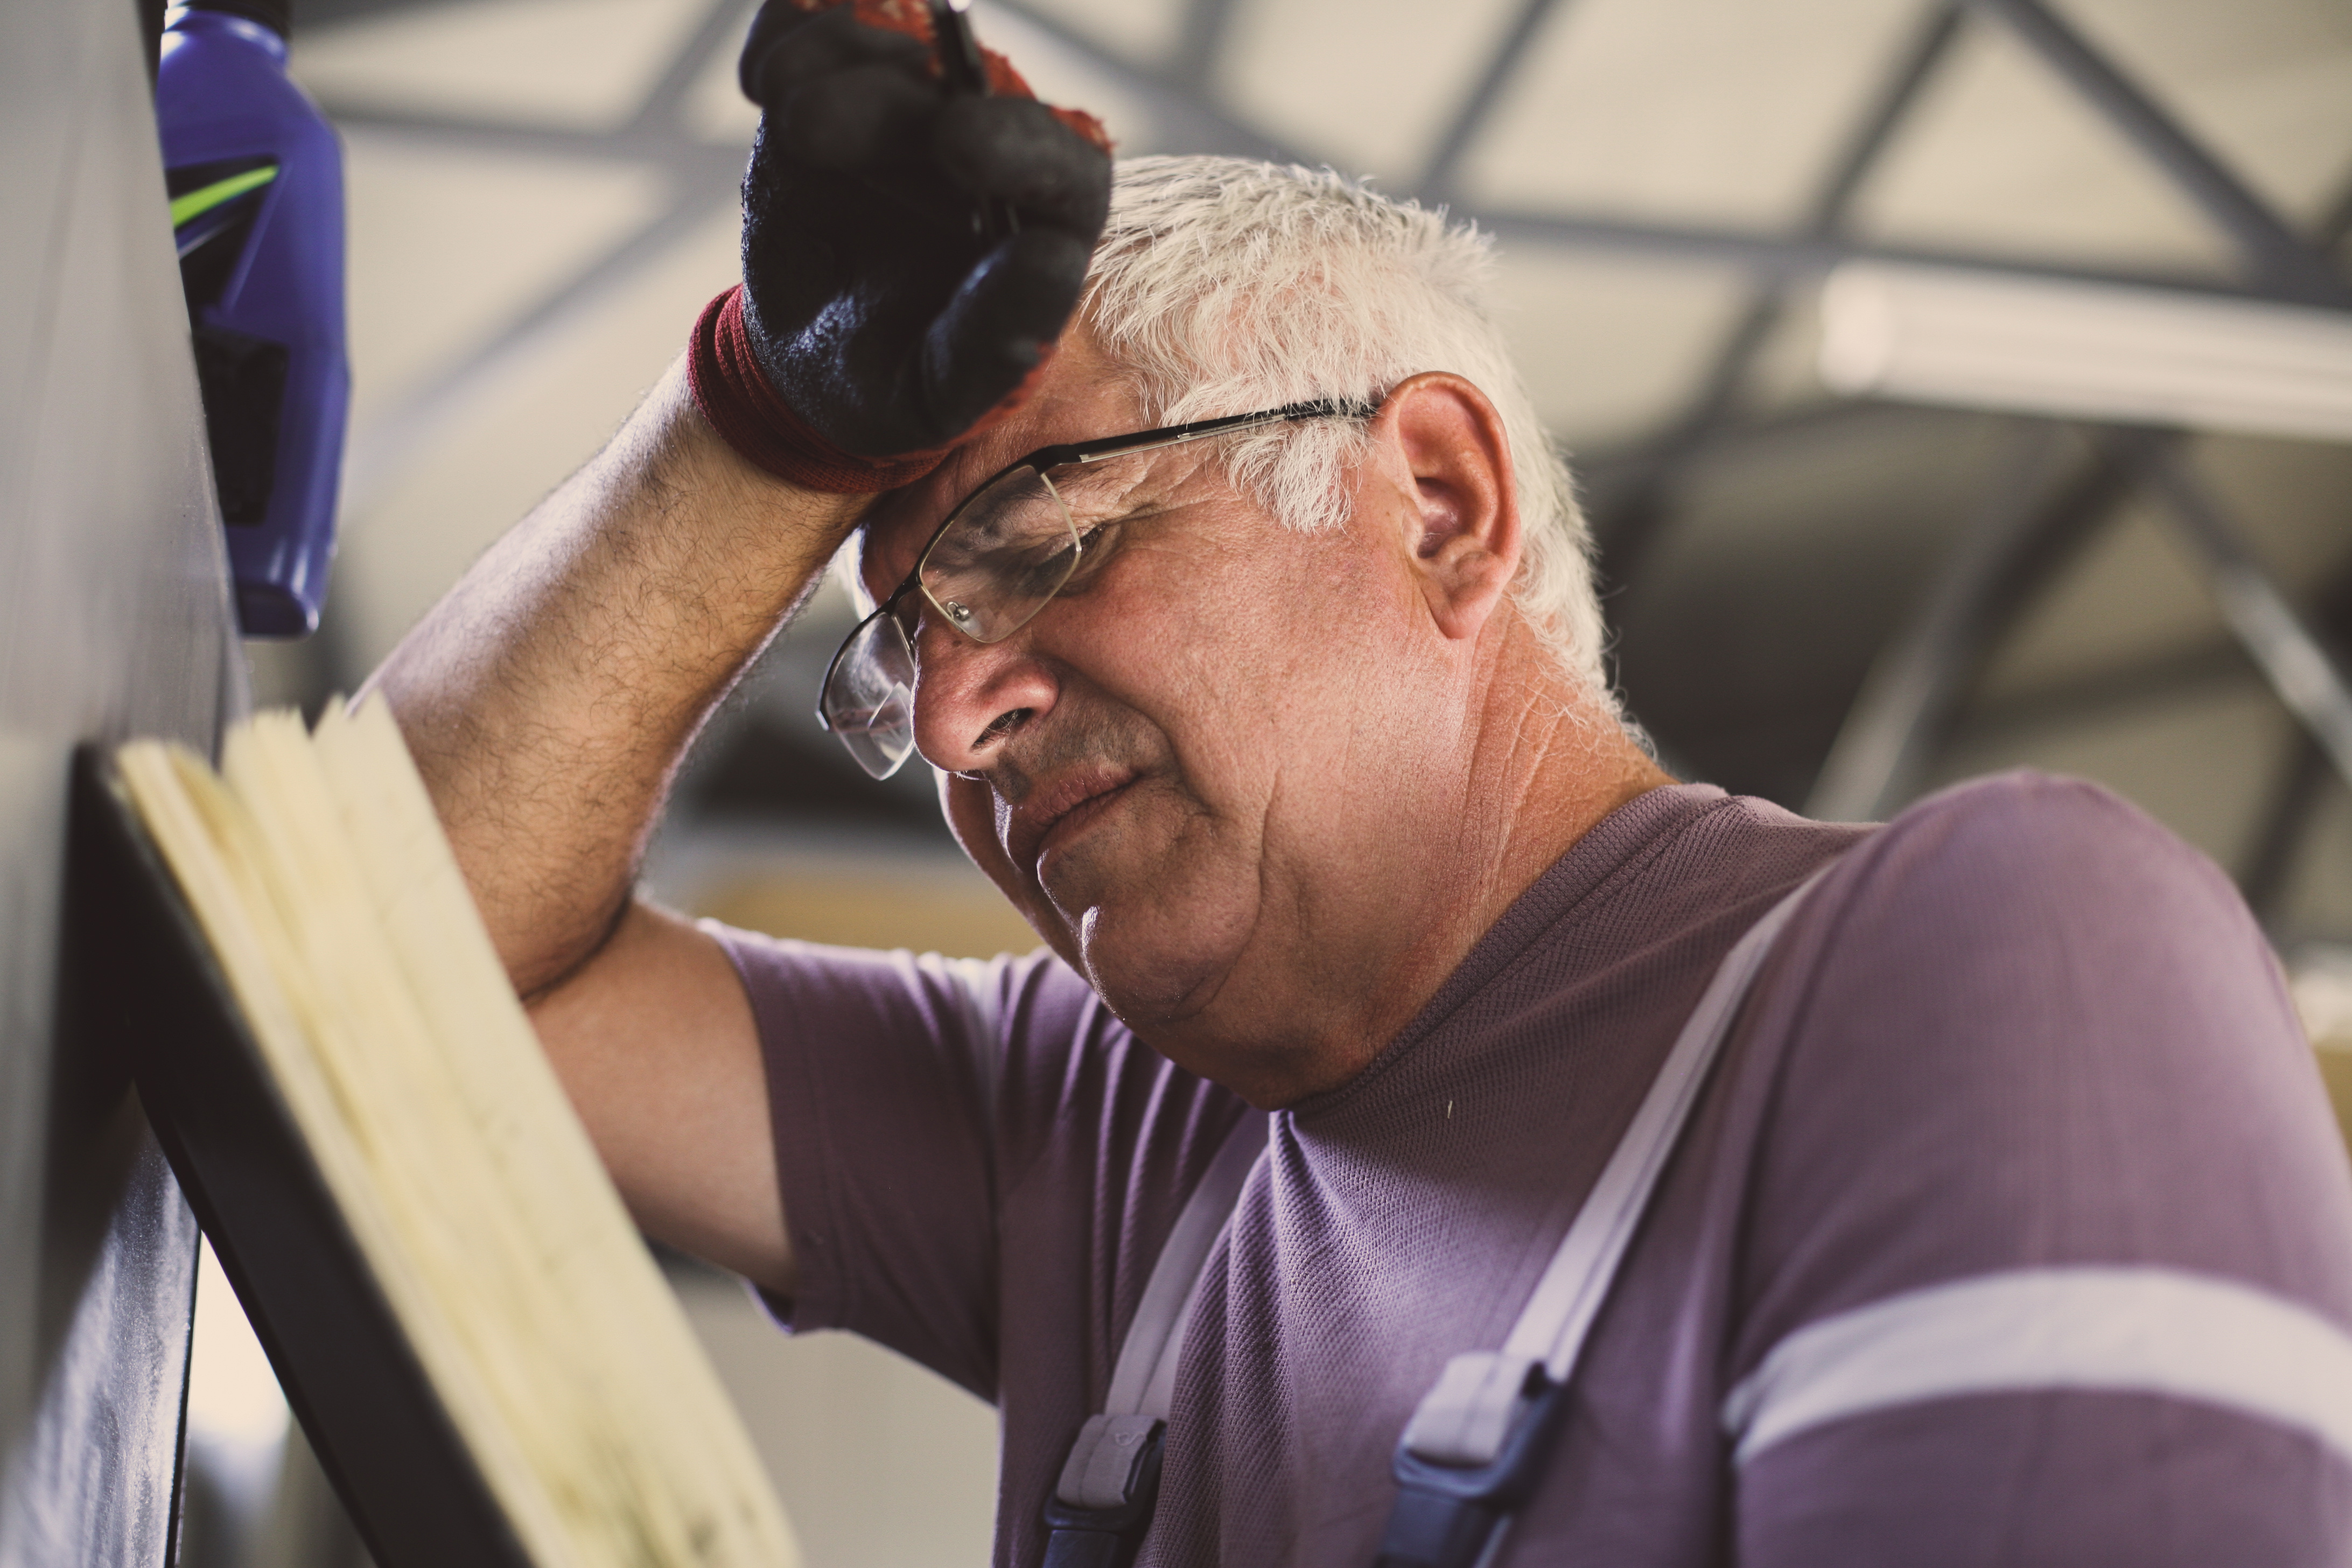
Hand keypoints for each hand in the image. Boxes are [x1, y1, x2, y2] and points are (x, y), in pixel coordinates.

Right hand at [732, 0, 1111, 465]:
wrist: (811, 359)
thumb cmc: (893, 382)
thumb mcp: (939, 389)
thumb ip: (998, 337)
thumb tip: (1051, 256)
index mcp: (1039, 225)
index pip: (1066, 168)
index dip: (1020, 142)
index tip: (954, 140)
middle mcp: (990, 152)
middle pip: (963, 86)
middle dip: (884, 100)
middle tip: (804, 132)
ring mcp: (918, 104)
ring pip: (893, 36)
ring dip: (830, 59)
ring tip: (790, 129)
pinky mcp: (849, 76)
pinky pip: (824, 19)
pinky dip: (788, 31)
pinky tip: (763, 87)